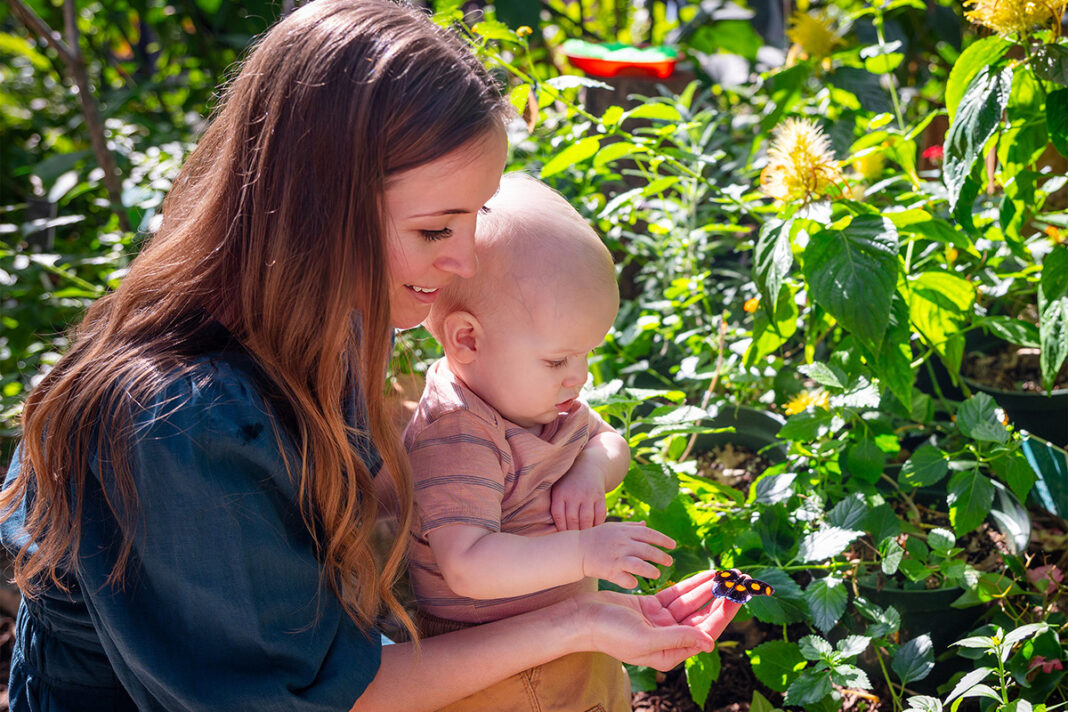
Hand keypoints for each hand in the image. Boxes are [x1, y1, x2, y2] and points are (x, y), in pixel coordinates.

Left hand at [550, 459, 606, 530]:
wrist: (587, 466)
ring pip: (586, 519)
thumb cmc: (568, 484)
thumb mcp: (557, 489)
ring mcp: (588, 495)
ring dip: (585, 531)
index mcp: (560, 493)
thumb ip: (555, 506)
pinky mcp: (600, 496)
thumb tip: (553, 532)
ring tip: (583, 536)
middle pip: (573, 520)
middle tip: (573, 540)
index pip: (559, 516)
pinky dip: (597, 524)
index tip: (562, 536)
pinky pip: (600, 515)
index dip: (560, 529)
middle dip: (573, 533)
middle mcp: (574, 494)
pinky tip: (593, 528)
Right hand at [571, 571, 741, 670]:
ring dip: (706, 589)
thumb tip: (709, 642)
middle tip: (736, 584)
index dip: (722, 615)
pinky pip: (676, 594)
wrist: (582, 618)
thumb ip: (678, 638)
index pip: (704, 633)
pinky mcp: (651, 607)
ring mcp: (661, 622)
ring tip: (724, 575)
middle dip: (719, 600)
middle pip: (701, 617)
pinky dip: (690, 585)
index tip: (737, 599)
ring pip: (690, 603)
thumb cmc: (610, 633)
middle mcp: (669, 639)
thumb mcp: (646, 639)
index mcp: (670, 653)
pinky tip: (704, 575)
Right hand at [578, 522, 673, 588]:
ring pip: (639, 565)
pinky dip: (631, 582)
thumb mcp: (613, 528)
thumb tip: (646, 524)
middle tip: (670, 562)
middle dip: (661, 556)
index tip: (673, 545)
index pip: (649, 534)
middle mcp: (622, 543)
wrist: (576, 549)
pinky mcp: (609, 571)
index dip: (663, 539)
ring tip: (656, 574)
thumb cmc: (596, 538)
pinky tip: (634, 582)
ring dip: (650, 570)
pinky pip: (625, 579)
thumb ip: (630, 526)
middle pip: (647, 550)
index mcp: (624, 531)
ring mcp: (616, 557)